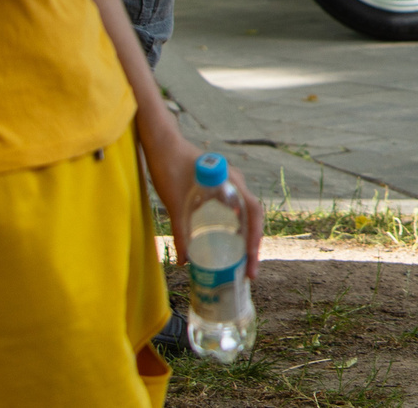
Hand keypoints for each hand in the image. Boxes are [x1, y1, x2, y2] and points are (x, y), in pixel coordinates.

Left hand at [142, 121, 264, 280]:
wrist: (162, 145)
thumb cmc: (170, 168)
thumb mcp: (174, 204)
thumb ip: (181, 232)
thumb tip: (184, 263)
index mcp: (232, 183)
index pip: (253, 213)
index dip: (255, 238)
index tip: (250, 261)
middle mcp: (236, 183)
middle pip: (253, 217)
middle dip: (253, 246)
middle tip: (248, 272)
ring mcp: (229, 185)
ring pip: (245, 215)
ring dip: (246, 239)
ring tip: (242, 263)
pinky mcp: (219, 188)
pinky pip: (235, 211)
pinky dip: (235, 229)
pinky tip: (227, 243)